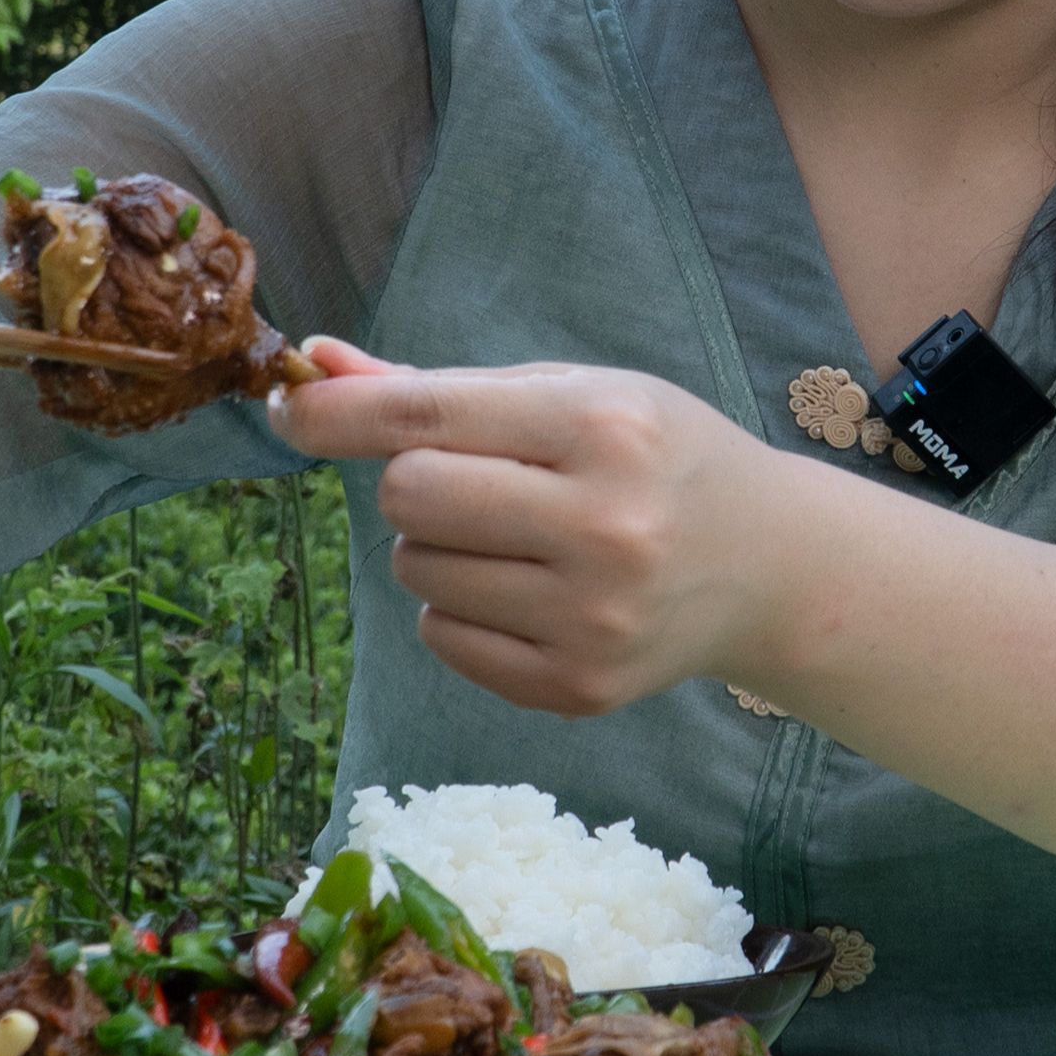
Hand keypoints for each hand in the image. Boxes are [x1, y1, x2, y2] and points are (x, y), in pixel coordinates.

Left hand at [266, 344, 817, 716]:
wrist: (768, 564)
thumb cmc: (655, 456)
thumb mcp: (571, 393)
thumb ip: (440, 386)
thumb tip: (315, 368)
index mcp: (602, 428)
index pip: (427, 417)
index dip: (338, 413)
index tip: (288, 406)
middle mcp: (603, 526)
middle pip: (407, 497)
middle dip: (413, 481)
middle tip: (473, 481)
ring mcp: (592, 618)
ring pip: (417, 572)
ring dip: (439, 548)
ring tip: (518, 537)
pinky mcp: (578, 688)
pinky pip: (442, 638)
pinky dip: (459, 610)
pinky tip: (530, 591)